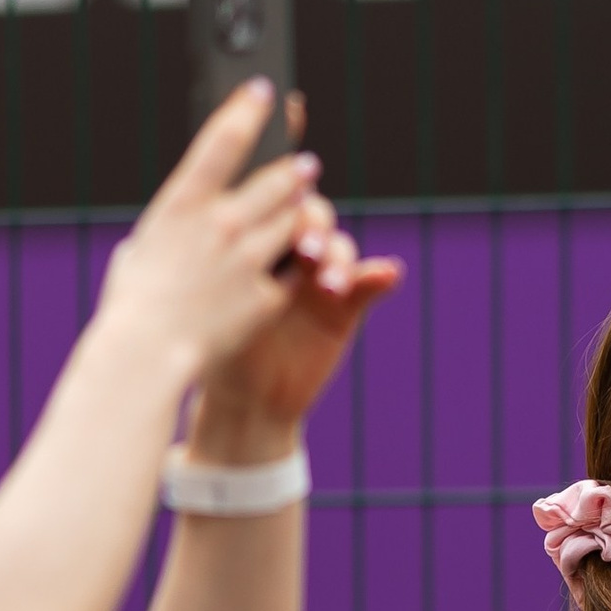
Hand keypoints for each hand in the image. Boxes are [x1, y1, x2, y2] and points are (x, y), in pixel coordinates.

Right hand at [101, 88, 321, 378]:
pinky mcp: (268, 293)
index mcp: (182, 204)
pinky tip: (298, 261)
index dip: (248, 109)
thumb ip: (165, 234)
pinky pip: (291, 270)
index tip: (265, 90)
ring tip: (307, 200)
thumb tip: (167, 232)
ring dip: (302, 208)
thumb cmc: (131, 306)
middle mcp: (221, 223)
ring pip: (293, 219)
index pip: (224, 140)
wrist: (147, 355)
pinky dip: (293, 264)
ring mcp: (249, 258)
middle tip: (304, 163)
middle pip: (275, 179)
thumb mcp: (139, 253)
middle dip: (292, 168)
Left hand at [192, 216, 403, 447]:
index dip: (281, 211)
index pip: (272, 209)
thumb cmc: (221, 351)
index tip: (272, 225)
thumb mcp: (221, 317)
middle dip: (314, 230)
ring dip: (340, 260)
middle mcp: (289, 252)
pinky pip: (368, 283)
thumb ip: (233, 283)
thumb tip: (221, 248)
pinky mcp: (347, 304)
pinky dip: (379, 275)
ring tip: (334, 285)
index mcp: (251, 245)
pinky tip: (390, 273)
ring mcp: (320, 276)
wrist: (248, 401)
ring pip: (340, 249)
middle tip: (308, 253)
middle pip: (313, 218)